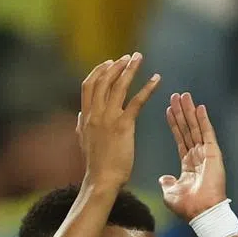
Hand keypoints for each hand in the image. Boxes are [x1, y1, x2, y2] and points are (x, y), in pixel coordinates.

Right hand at [78, 53, 160, 188]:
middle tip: (129, 56)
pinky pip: (136, 101)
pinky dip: (147, 88)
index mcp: (86, 116)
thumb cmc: (96, 165)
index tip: (109, 62)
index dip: (99, 71)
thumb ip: (82, 125)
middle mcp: (95, 113)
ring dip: (130, 69)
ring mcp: (108, 118)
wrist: (101, 180)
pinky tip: (156, 79)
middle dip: (116, 65)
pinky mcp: (123, 125)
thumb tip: (81, 114)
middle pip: (103, 80)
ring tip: (139, 58)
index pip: (89, 85)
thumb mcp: (83, 141)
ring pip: (118, 86)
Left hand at [160, 92, 227, 220]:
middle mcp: (197, 156)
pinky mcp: (213, 153)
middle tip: (176, 96)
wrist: (201, 212)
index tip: (169, 110)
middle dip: (182, 112)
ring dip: (190, 111)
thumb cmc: (187, 206)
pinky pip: (207, 133)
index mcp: (188, 164)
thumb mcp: (170, 193)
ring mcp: (206, 154)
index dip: (175, 124)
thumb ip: (167, 183)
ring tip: (184, 96)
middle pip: (188, 129)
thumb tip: (164, 178)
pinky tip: (199, 107)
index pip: (180, 138)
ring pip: (196, 128)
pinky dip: (203, 120)